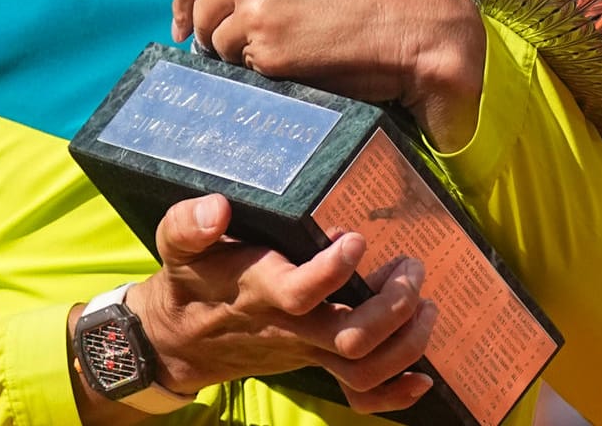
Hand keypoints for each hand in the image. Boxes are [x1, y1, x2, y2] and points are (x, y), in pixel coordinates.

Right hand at [131, 194, 437, 412]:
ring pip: (363, 367)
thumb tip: (218, 209)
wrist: (179, 340)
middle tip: (411, 267)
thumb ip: (190, 225)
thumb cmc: (188, 282)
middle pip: (349, 337)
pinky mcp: (316, 361)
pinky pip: (359, 393)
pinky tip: (423, 375)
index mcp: (258, 292)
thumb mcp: (176, 246)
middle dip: (393, 306)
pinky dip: (396, 392)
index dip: (333, 270)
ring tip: (426, 303)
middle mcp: (289, 327)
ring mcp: (306, 350)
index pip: (300, 292)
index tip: (356, 238)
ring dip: (407, 341)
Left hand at [171, 0, 485, 150]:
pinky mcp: (265, 51)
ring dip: (242, 55)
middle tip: (253, 43)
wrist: (412, 21)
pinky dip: (266, 73)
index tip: (182, 21)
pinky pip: (245, 71)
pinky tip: (300, 62)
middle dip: (216, 32)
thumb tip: (210, 0)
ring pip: (218, 44)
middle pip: (202, 11)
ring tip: (291, 48)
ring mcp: (252, 8)